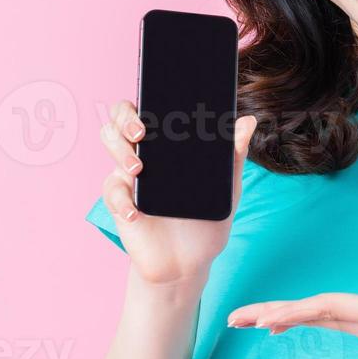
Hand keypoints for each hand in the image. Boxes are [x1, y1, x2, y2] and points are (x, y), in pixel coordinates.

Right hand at [99, 98, 257, 287]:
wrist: (190, 262)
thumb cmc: (206, 220)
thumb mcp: (227, 189)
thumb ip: (234, 157)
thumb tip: (248, 121)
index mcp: (169, 144)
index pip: (151, 108)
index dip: (147, 96)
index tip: (157, 100)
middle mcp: (145, 152)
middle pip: (120, 119)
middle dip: (125, 119)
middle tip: (141, 132)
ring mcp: (130, 176)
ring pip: (109, 143)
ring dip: (119, 151)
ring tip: (138, 169)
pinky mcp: (120, 203)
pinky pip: (112, 192)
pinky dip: (121, 200)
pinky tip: (135, 212)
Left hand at [224, 277, 357, 358]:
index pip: (320, 310)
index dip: (286, 310)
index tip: (253, 317)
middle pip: (310, 318)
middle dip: (271, 317)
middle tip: (232, 320)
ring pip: (318, 321)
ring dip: (285, 319)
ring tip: (253, 321)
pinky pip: (332, 321)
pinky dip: (307, 318)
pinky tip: (295, 321)